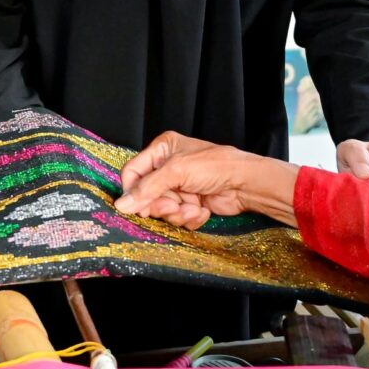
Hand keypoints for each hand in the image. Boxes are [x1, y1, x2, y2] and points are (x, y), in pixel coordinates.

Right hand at [116, 131, 299, 227]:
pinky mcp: (190, 204)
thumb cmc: (215, 166)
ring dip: (177, 213)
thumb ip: (147, 188)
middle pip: (146, 196)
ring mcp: (179, 187)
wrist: (246, 184)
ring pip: (162, 210)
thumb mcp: (177, 171)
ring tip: (192, 208)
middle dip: (160, 205)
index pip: (133, 172)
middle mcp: (168, 168)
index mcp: (162, 150)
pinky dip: (189, 218)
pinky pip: (177, 218)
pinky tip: (202, 211)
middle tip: (172, 206)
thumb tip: (122, 204)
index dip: (133, 191)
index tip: (138, 205)